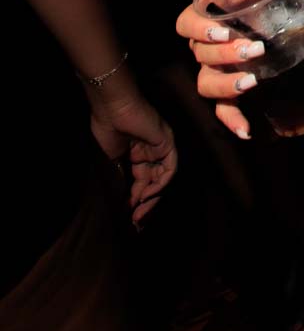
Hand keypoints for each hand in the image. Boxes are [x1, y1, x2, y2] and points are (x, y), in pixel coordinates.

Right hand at [88, 82, 177, 224]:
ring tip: (140, 214)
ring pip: (163, 179)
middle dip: (146, 204)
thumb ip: (121, 177)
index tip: (129, 218)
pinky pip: (170, 169)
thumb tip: (124, 200)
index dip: (136, 200)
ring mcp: (161, 148)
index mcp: (138, 155)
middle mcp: (152, 152)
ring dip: (153, 198)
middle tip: (136, 223)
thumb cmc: (106, 128)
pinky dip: (160, 184)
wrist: (111, 107)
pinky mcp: (168, 143)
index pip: (142, 182)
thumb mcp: (112, 159)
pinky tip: (147, 196)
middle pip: (154, 183)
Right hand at [175, 0, 263, 139]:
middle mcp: (203, 45)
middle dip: (225, 56)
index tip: (222, 30)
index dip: (199, 30)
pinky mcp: (230, 85)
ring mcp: (215, 67)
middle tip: (254, 50)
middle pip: (201, 56)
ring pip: (207, 83)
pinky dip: (231, 120)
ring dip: (226, 86)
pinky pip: (223, 108)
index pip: (186, 24)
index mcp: (204, 15)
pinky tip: (246, 130)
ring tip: (251, 83)